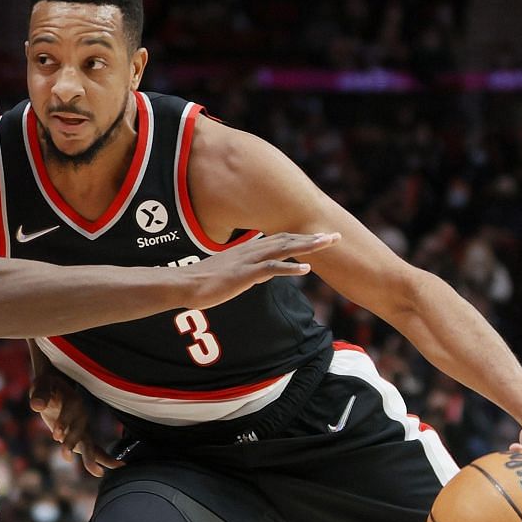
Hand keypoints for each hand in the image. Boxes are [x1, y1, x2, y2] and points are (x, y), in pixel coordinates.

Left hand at [29, 365, 120, 477]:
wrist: (57, 388)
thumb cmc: (48, 386)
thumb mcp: (42, 385)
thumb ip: (40, 395)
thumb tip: (36, 405)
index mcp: (72, 399)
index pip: (69, 411)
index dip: (64, 422)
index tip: (56, 435)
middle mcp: (81, 414)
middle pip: (79, 429)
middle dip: (73, 442)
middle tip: (66, 456)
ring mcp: (83, 426)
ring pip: (88, 442)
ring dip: (90, 457)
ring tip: (98, 472)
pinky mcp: (82, 435)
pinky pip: (94, 448)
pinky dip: (101, 459)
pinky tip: (103, 472)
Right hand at [182, 232, 339, 308]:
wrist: (184, 285)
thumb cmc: (207, 282)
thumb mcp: (235, 275)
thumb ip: (252, 272)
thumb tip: (265, 275)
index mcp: (251, 249)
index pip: (282, 238)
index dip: (304, 236)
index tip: (323, 236)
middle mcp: (252, 250)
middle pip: (288, 239)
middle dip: (313, 237)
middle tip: (337, 236)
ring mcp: (249, 260)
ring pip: (283, 249)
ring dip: (307, 246)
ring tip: (327, 243)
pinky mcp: (244, 274)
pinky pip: (270, 269)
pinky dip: (289, 267)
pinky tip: (305, 268)